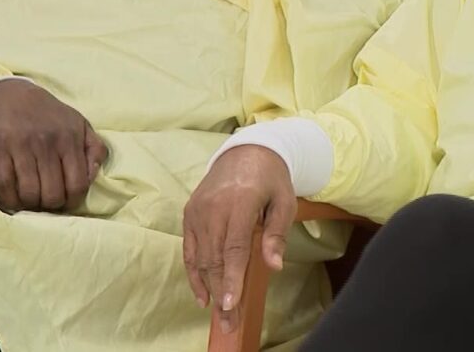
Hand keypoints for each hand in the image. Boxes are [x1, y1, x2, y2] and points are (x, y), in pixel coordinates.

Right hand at [0, 79, 107, 212]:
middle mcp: (47, 141)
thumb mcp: (80, 125)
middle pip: (52, 194)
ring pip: (28, 192)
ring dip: (30, 205)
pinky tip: (12, 199)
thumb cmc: (51, 116)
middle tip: (46, 204)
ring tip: (31, 202)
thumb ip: (94, 149)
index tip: (66, 202)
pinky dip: (8, 198)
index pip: (77, 184)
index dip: (73, 201)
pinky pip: (3, 183)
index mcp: (70, 138)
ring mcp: (21, 144)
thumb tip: (93, 175)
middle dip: (50, 206)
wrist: (14, 95)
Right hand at [182, 146, 295, 334]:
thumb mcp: (284, 201)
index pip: (234, 247)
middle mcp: (214, 206)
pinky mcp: (190, 213)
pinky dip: (194, 273)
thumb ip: (276, 234)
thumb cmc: (271, 179)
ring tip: (218, 314)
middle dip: (221, 292)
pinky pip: (189, 249)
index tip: (231, 303)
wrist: (246, 151)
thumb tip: (274, 266)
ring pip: (200, 256)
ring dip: (208, 287)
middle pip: (215, 257)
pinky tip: (202, 294)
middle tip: (229, 321)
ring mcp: (198, 210)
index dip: (232, 277)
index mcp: (240, 201)